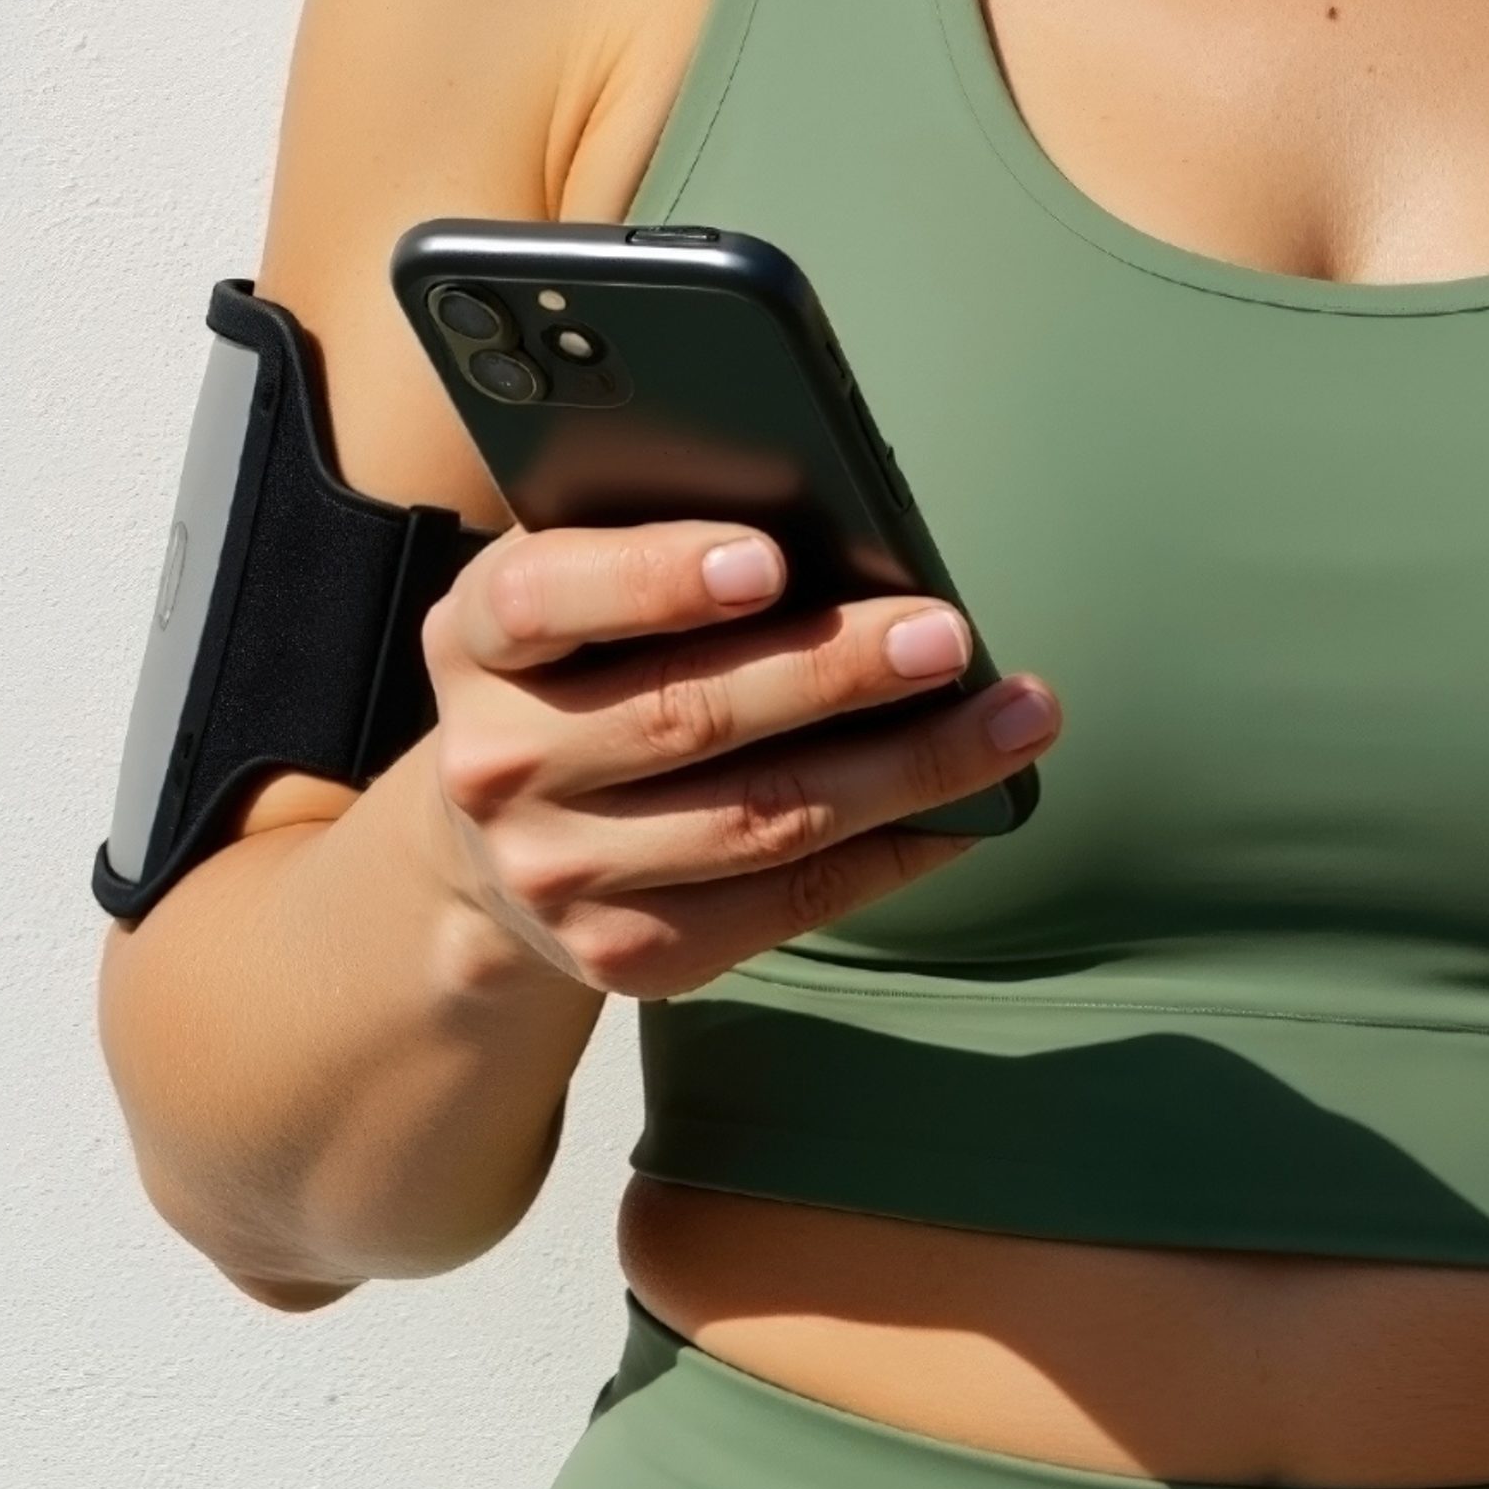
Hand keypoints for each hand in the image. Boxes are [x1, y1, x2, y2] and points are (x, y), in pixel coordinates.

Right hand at [422, 524, 1058, 998]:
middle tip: (947, 635)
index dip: (656, 578)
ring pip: (760, 819)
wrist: (489, 843)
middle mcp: (498, 764)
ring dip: (907, 767)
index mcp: (476, 637)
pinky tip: (967, 808)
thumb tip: (841, 531)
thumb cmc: (574, 665)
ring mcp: (557, 875)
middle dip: (835, 672)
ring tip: (1013, 715)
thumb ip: (656, 548)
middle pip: (687, 717)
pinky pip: (785, 905)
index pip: (546, 598)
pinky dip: (891, 852)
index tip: (769, 557)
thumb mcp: (571, 587)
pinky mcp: (624, 957)